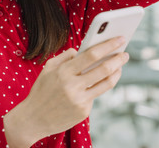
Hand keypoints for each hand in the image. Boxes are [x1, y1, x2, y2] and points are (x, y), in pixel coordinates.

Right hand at [3, 37, 129, 146]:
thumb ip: (65, 57)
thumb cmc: (41, 90)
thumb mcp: (48, 69)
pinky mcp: (83, 111)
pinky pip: (95, 95)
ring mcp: (79, 100)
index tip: (119, 39)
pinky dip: (99, 87)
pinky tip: (100, 82)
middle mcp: (73, 86)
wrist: (33, 119)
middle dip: (118, 59)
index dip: (108, 46)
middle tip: (125, 53)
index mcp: (63, 71)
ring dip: (117, 73)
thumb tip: (81, 51)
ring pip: (106, 83)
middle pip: (103, 69)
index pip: (91, 55)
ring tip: (120, 67)